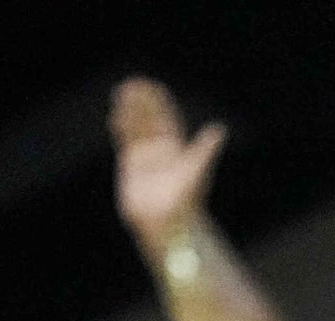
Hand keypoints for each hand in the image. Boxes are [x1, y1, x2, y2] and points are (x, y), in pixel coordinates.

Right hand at [111, 78, 226, 246]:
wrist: (167, 223)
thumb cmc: (185, 201)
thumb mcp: (197, 171)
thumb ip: (205, 149)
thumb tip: (219, 129)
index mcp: (177, 149)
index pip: (166, 118)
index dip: (159, 103)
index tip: (152, 86)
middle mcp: (161, 151)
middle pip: (149, 120)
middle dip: (141, 103)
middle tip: (132, 84)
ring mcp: (146, 158)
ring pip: (136, 129)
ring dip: (129, 112)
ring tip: (121, 93)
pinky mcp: (132, 167)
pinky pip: (125, 143)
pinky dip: (121, 129)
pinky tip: (115, 117)